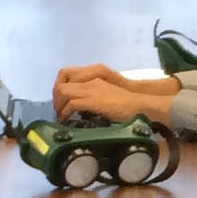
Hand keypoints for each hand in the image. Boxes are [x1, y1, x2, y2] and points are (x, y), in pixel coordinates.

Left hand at [55, 77, 171, 123]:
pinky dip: (66, 113)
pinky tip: (67, 120)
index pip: (66, 77)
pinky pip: (72, 104)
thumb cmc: (129, 105)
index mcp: (93, 80)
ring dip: (59, 106)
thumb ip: (96, 99)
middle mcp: (89, 82)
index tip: (61, 104)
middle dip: (56, 99)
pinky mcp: (93, 101)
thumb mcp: (108, 97)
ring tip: (61, 117)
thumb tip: (86, 111)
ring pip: (63, 92)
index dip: (59, 90)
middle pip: (60, 84)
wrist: (141, 105)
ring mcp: (91, 91)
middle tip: (59, 112)